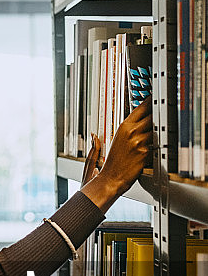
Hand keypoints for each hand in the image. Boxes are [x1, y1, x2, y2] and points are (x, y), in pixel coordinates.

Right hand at [81, 98, 151, 212]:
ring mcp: (139, 142)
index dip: (151, 102)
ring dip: (160, 130)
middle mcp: (132, 132)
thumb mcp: (117, 139)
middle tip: (164, 111)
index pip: (142, 108)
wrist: (112, 178)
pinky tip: (159, 146)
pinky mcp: (146, 152)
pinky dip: (159, 144)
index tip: (156, 97)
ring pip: (157, 129)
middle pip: (152, 116)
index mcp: (124, 126)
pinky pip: (157, 144)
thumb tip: (140, 120)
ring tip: (162, 130)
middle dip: (159, 114)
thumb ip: (129, 128)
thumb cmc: (114, 161)